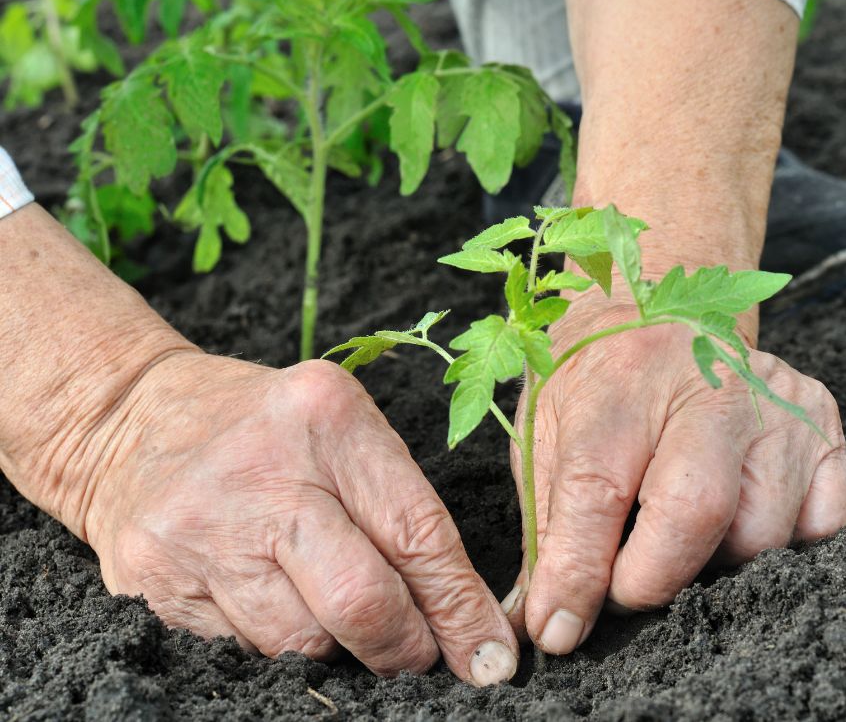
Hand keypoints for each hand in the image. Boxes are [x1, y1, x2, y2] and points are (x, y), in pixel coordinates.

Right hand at [81, 353, 517, 684]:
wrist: (129, 419)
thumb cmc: (266, 429)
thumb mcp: (342, 431)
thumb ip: (403, 511)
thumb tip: (469, 622)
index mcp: (327, 419)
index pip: (416, 534)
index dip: (460, 607)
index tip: (490, 653)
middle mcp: (261, 474)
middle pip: (360, 601)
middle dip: (405, 647)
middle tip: (419, 654)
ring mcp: (199, 532)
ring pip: (302, 642)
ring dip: (338, 645)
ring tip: (332, 609)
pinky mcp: (154, 582)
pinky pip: (245, 651)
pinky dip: (278, 643)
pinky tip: (274, 603)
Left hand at [501, 292, 845, 653]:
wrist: (658, 307)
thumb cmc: (598, 382)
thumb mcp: (548, 435)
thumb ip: (548, 529)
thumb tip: (549, 626)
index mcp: (624, 380)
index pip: (598, 489)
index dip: (577, 573)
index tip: (558, 628)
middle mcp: (711, 384)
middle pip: (696, 509)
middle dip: (652, 578)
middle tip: (624, 587)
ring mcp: (777, 403)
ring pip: (762, 532)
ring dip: (715, 562)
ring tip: (682, 533)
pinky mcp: (823, 424)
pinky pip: (824, 523)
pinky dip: (783, 542)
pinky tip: (741, 516)